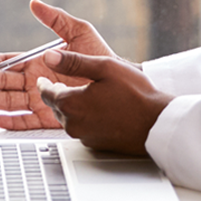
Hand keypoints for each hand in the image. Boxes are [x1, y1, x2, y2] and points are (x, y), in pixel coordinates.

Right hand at [0, 0, 131, 129]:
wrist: (122, 82)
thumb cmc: (102, 56)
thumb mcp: (79, 31)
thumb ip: (56, 18)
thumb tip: (35, 3)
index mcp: (39, 62)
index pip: (7, 63)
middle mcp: (36, 82)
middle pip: (2, 83)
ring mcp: (42, 99)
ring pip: (8, 102)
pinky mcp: (51, 117)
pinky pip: (26, 121)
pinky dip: (10, 122)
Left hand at [36, 51, 172, 154]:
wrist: (157, 124)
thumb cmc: (136, 96)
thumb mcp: (104, 68)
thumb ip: (73, 62)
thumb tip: (49, 56)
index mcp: (71, 103)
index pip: (46, 92)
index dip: (44, 83)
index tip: (44, 79)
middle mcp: (73, 123)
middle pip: (56, 106)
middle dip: (57, 95)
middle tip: (60, 85)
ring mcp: (83, 136)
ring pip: (68, 118)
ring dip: (71, 107)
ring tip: (82, 96)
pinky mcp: (95, 144)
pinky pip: (82, 129)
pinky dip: (84, 118)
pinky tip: (97, 110)